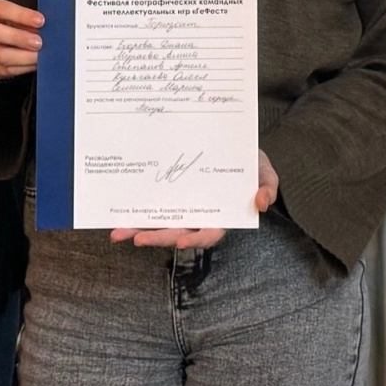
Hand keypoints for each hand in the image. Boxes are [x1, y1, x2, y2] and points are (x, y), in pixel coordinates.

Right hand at [0, 0, 42, 78]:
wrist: (4, 33)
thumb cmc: (13, 17)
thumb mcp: (17, 10)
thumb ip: (27, 16)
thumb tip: (44, 26)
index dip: (20, 15)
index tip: (40, 20)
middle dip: (17, 38)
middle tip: (38, 42)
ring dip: (22, 56)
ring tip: (40, 55)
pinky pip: (5, 70)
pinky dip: (23, 67)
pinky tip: (36, 63)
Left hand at [110, 151, 278, 249]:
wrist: (230, 144)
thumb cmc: (249, 162)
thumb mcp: (264, 170)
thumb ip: (268, 185)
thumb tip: (261, 202)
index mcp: (221, 214)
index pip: (210, 233)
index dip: (197, 239)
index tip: (182, 241)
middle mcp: (198, 215)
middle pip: (177, 232)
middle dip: (157, 237)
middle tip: (137, 238)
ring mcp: (181, 207)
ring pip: (159, 224)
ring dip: (138, 230)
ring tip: (117, 233)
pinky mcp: (167, 195)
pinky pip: (151, 206)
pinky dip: (135, 212)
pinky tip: (118, 214)